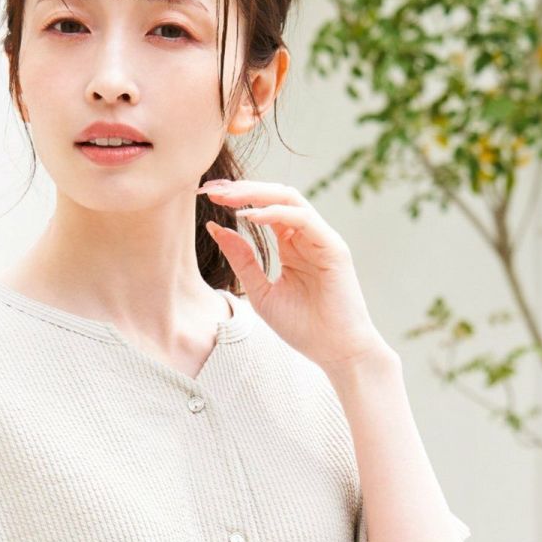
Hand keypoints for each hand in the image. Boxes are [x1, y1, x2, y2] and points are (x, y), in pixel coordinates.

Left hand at [197, 178, 394, 372]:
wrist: (335, 352)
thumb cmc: (302, 327)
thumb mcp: (261, 292)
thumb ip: (242, 260)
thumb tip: (215, 228)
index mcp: (292, 245)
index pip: (263, 208)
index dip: (236, 199)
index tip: (206, 197)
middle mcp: (307, 236)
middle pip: (274, 196)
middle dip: (241, 189)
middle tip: (210, 190)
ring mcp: (322, 239)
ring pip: (289, 198)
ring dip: (255, 193)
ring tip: (226, 197)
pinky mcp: (333, 247)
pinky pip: (303, 218)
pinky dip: (274, 214)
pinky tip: (248, 216)